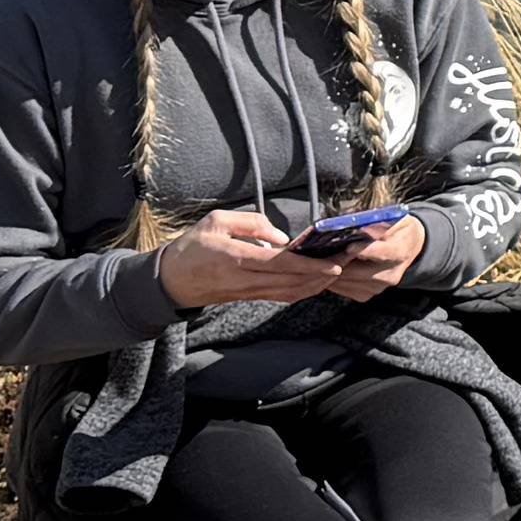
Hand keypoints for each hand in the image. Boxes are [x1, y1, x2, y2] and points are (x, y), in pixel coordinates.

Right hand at [154, 206, 336, 311]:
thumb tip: (281, 237)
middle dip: (324, 273)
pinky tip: (319, 281)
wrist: (171, 281)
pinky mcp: (250, 297)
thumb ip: (251, 223)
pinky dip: (303, 290)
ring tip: (341, 268)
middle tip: (349, 259)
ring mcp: (249, 292)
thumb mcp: (216, 222)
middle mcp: (245, 280)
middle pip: (293, 282)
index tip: (333, 262)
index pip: (280, 265)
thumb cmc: (193, 246)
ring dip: (318, 283)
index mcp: (236, 259)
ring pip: (291, 292)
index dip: (309, 266)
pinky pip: (282, 296)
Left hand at [308, 215, 424, 298]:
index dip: (365, 250)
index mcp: (399, 251)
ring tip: (319, 259)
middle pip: (358, 272)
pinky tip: (328, 268)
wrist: (410, 247)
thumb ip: (374, 222)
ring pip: (347, 282)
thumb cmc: (396, 229)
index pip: (383, 253)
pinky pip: (344, 289)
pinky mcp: (368, 294)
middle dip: (338, 262)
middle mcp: (390, 273)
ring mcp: (379, 287)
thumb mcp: (392, 218)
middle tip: (319, 253)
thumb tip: (351, 223)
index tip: (349, 246)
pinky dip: (333, 279)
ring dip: (331, 271)